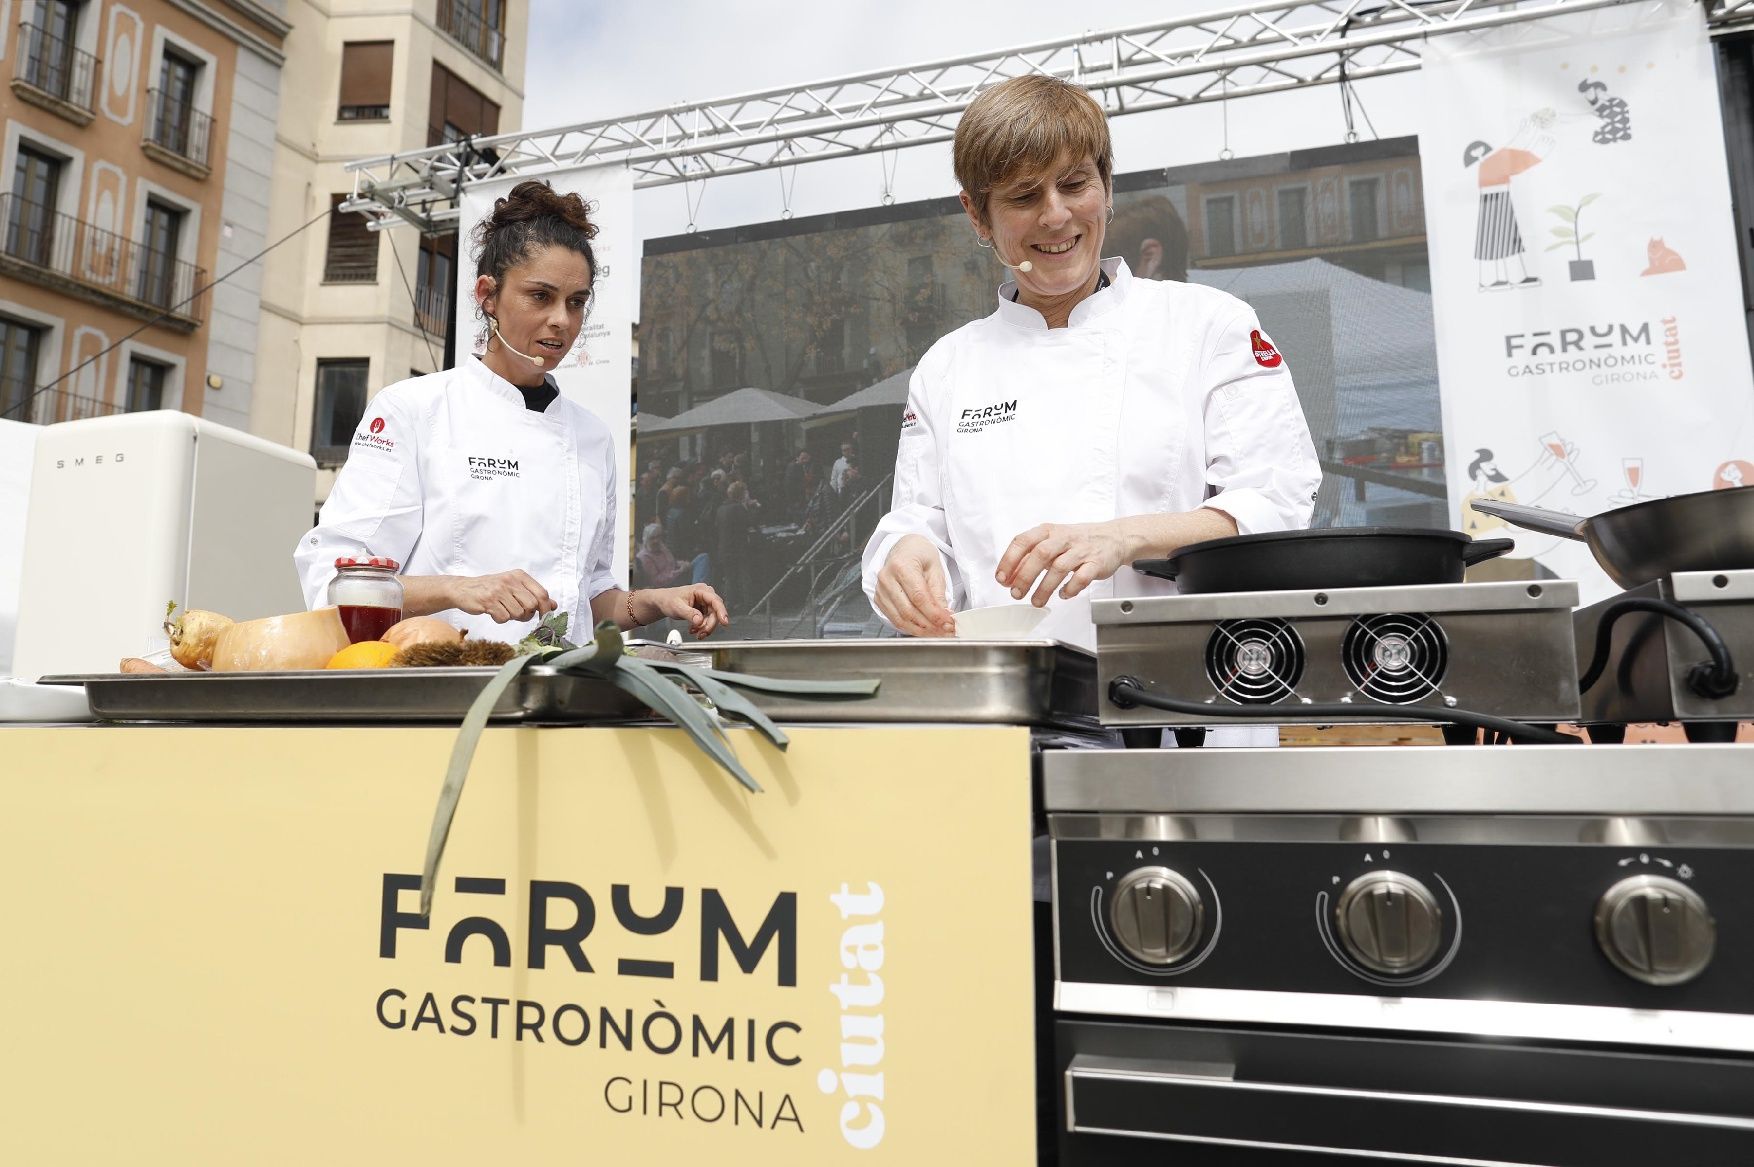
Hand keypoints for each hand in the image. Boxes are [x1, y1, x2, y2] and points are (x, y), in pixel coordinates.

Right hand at [450, 570, 555, 623]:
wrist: (463, 589)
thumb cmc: (491, 589)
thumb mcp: (514, 587)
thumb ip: (533, 595)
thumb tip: (554, 605)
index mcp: (519, 575)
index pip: (542, 593)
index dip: (546, 609)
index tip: (544, 618)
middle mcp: (510, 580)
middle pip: (532, 605)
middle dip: (527, 615)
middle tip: (517, 614)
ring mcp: (498, 590)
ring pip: (518, 613)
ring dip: (512, 617)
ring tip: (503, 610)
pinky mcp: (488, 601)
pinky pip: (504, 618)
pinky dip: (500, 619)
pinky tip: (493, 612)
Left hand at [641, 584, 729, 638]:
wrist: (662, 602)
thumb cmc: (668, 600)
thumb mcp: (677, 607)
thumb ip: (689, 614)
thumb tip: (699, 620)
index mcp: (700, 590)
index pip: (715, 601)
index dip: (721, 611)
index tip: (724, 621)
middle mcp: (705, 596)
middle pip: (715, 612)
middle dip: (709, 624)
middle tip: (701, 633)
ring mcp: (705, 603)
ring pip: (712, 618)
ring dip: (705, 628)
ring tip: (695, 632)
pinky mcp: (703, 610)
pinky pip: (707, 620)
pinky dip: (701, 627)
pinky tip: (693, 630)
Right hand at [874, 534, 955, 636]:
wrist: (905, 548)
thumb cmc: (919, 554)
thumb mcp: (935, 568)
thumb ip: (938, 592)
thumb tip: (943, 614)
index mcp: (901, 565)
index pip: (919, 597)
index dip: (934, 614)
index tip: (947, 622)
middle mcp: (887, 578)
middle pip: (908, 611)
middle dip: (929, 625)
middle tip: (945, 630)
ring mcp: (880, 589)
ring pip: (900, 619)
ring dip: (920, 630)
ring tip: (936, 632)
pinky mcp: (879, 599)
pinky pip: (894, 619)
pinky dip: (910, 627)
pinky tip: (923, 629)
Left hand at [996, 521, 1131, 606]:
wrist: (1112, 537)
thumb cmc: (1077, 541)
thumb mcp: (1051, 543)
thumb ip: (1029, 558)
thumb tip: (1007, 577)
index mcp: (1048, 531)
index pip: (1023, 541)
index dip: (1009, 560)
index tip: (1001, 578)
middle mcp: (1063, 538)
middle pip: (1040, 555)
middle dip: (1025, 576)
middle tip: (1016, 594)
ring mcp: (1081, 550)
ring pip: (1059, 568)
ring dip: (1045, 588)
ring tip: (1036, 601)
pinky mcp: (1096, 563)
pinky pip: (1082, 577)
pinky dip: (1070, 588)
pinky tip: (1063, 594)